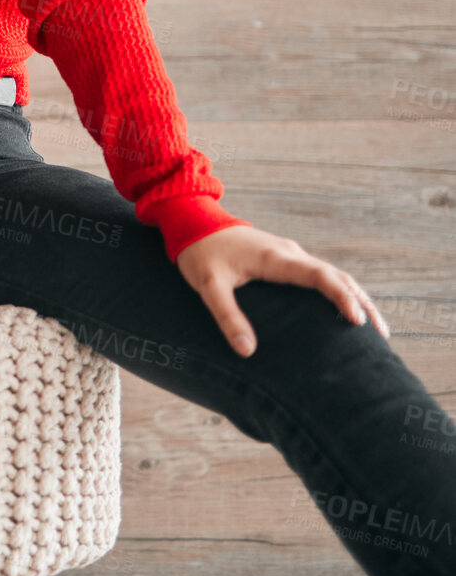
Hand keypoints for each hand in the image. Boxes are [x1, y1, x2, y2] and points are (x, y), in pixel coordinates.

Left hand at [174, 224, 389, 358]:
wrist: (195, 224)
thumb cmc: (201, 254)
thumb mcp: (208, 286)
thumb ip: (226, 316)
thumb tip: (247, 352)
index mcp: (275, 257)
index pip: (319, 275)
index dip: (341, 296)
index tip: (358, 320)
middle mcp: (290, 253)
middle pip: (337, 276)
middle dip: (361, 303)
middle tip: (380, 335)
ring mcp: (291, 254)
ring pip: (334, 274)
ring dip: (356, 297)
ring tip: (375, 328)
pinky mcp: (287, 259)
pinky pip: (322, 275)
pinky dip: (340, 291)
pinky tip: (347, 311)